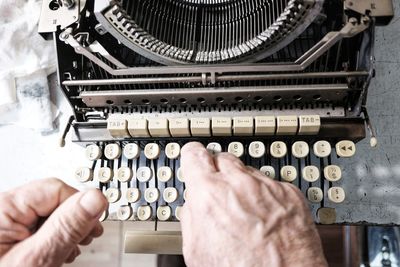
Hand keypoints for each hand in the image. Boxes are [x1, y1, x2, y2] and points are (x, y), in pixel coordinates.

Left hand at [0, 178, 107, 266]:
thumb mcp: (36, 261)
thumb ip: (66, 228)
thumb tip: (95, 199)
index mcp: (2, 208)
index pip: (55, 189)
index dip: (80, 207)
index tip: (93, 226)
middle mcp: (0, 211)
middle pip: (51, 199)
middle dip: (72, 220)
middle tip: (83, 240)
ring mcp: (2, 223)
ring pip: (46, 213)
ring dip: (63, 230)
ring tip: (68, 251)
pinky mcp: (6, 235)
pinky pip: (35, 225)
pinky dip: (50, 238)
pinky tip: (54, 252)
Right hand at [180, 142, 327, 266]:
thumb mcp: (196, 251)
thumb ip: (190, 218)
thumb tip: (192, 205)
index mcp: (209, 194)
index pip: (194, 155)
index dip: (192, 156)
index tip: (194, 157)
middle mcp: (239, 183)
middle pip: (223, 158)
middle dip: (218, 171)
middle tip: (219, 190)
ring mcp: (267, 186)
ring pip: (248, 172)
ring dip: (244, 185)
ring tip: (247, 213)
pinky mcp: (290, 193)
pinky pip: (272, 185)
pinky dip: (267, 196)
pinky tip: (267, 218)